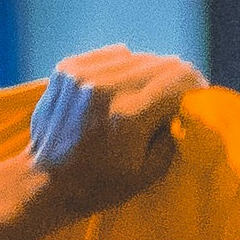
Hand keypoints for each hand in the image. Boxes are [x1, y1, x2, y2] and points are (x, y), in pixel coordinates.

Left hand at [24, 48, 194, 217]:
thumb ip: (173, 134)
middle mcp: (105, 87)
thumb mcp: (149, 173)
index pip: (180, 77)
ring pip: (137, 56)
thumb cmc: (100, 185)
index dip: (196, 88)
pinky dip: (121, 69)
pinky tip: (115, 90)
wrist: (44, 181)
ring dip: (146, 74)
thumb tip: (184, 106)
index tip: (195, 101)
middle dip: (174, 81)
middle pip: (162, 63)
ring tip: (140, 98)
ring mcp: (82, 74)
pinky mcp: (67, 67)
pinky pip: (111, 55)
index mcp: (128, 115)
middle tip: (171, 102)